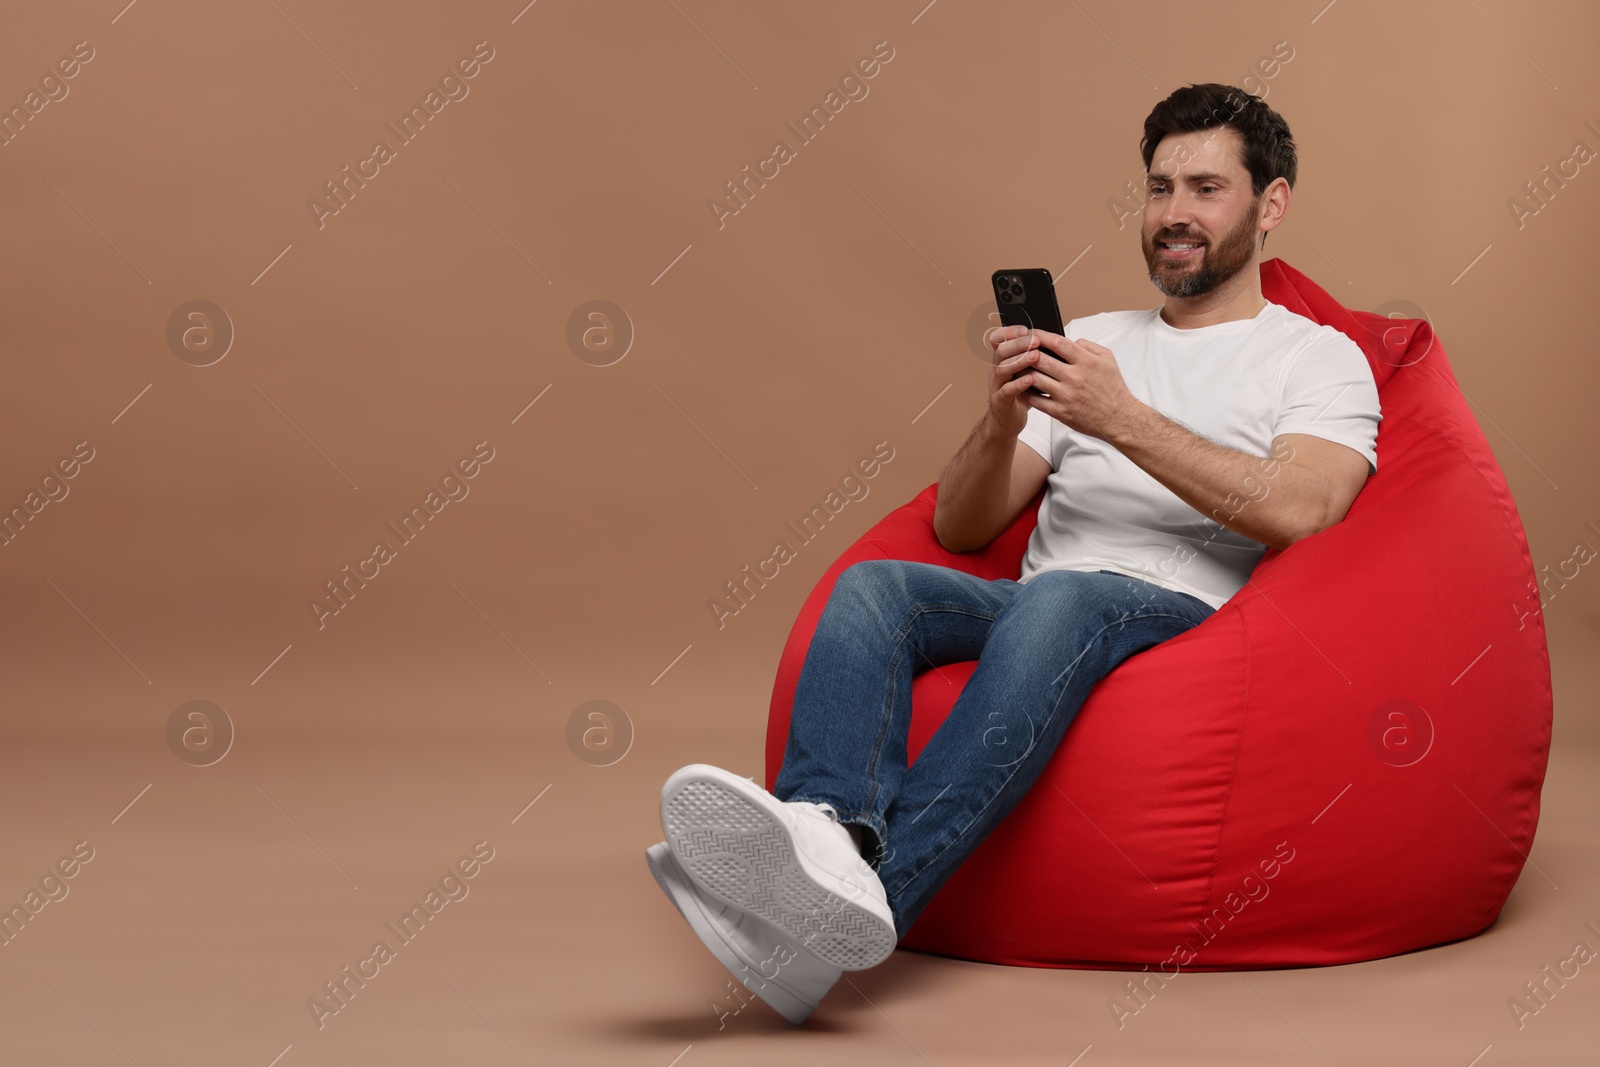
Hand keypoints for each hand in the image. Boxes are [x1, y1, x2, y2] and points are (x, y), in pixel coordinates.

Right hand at [983, 323, 1044, 437]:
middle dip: (1019, 343)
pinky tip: (1030, 380)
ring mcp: (997, 385)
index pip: (999, 340)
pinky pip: (1006, 390)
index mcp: (1004, 360)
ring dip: (1019, 361)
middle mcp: (997, 370)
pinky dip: (1018, 384)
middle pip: (1002, 351)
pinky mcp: (1000, 401)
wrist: (1008, 420)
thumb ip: (1036, 357)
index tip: (1025, 328)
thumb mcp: (1028, 371)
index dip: (1009, 332)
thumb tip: (1056, 342)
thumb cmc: (1022, 394)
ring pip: (1002, 369)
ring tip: (1036, 356)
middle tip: (1035, 340)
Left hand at [993, 327, 1139, 443]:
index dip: (1040, 336)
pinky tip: (1022, 387)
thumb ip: (1089, 346)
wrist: (1119, 418)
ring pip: (1034, 379)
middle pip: (1041, 359)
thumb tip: (1071, 341)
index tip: (1030, 334)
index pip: (1057, 343)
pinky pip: (1036, 401)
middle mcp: (1074, 377)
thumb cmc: (1113, 388)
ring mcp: (1066, 395)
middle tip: (1018, 350)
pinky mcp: (1061, 412)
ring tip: (1017, 367)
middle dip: (1026, 353)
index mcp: (1085, 362)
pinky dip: (1026, 392)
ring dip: (1023, 372)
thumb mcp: (1108, 359)